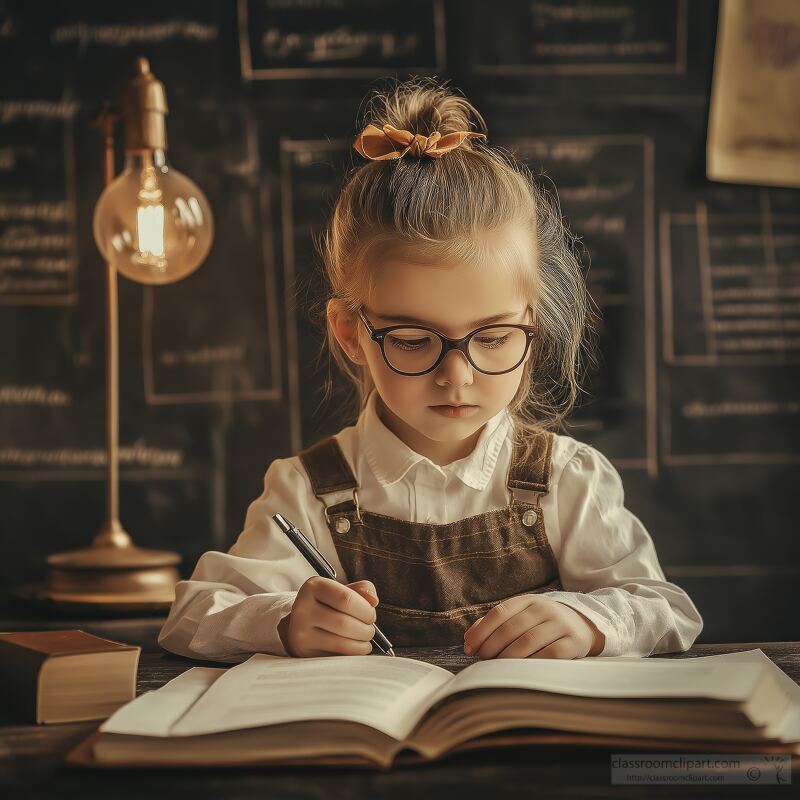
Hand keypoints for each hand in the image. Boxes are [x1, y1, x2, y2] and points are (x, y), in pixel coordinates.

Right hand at [278, 576, 378, 656]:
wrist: (303, 622)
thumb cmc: (329, 604)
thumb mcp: (342, 590)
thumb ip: (362, 590)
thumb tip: (373, 600)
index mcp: (313, 587)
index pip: (346, 599)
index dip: (366, 610)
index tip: (371, 615)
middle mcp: (302, 608)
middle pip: (344, 623)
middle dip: (366, 630)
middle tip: (369, 629)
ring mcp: (300, 632)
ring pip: (341, 644)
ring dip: (362, 644)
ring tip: (365, 640)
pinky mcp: (304, 652)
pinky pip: (336, 657)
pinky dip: (352, 655)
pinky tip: (355, 648)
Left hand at [463, 595, 604, 659]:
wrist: (583, 625)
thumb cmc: (542, 624)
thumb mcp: (521, 616)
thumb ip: (495, 625)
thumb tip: (468, 640)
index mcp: (528, 600)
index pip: (499, 613)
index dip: (481, 631)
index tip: (468, 648)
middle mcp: (544, 609)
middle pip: (511, 628)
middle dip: (492, 647)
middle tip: (483, 661)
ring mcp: (560, 624)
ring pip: (528, 642)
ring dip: (507, 657)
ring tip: (497, 668)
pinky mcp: (574, 642)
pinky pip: (549, 655)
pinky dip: (531, 664)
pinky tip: (520, 672)